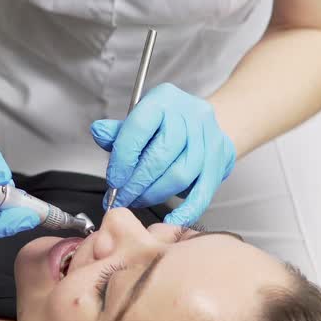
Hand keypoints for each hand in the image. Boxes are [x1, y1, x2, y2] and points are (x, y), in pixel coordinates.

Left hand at [90, 83, 235, 224]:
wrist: (203, 122)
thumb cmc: (165, 124)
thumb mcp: (139, 121)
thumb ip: (119, 131)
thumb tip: (99, 131)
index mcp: (163, 99)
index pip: (139, 127)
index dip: (123, 158)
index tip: (114, 181)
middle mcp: (189, 114)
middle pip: (161, 155)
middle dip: (137, 183)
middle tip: (123, 198)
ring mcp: (209, 136)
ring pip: (181, 175)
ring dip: (155, 195)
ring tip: (139, 200)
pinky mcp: (221, 158)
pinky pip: (204, 191)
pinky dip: (186, 210)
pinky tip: (171, 221)